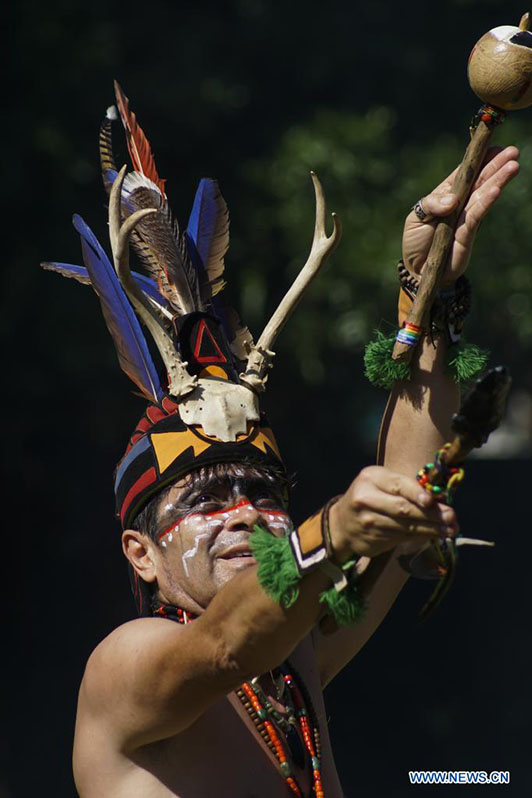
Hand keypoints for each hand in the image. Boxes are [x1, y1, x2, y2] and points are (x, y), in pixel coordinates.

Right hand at [329, 466, 458, 559]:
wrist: (342, 523)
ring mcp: (368, 522)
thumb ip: (405, 487)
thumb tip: (439, 499)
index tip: (431, 501)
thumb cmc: (370, 497)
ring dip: (431, 529)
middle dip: (431, 514)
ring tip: (450, 529)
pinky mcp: (372, 540)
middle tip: (451, 518)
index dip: (416, 493)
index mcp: (371, 478)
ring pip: (405, 526)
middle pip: (403, 509)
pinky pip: (401, 538)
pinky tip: (434, 535)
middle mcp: (366, 499)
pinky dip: (420, 536)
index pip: (398, 485)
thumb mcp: (381, 483)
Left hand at [402, 145, 519, 284]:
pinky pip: (478, 215)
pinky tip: (497, 189)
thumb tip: (452, 200)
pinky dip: (487, 201)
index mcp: (445, 195)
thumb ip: (431, 205)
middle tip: (513, 151)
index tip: (493, 146)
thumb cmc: (416, 242)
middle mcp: (459, 203)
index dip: (478, 159)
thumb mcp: (415, 218)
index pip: (464, 173)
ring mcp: (465, 218)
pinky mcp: (468, 233)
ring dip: (498, 179)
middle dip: (496, 166)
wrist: (418, 270)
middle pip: (480, 181)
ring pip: (484, 194)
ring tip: (513, 165)